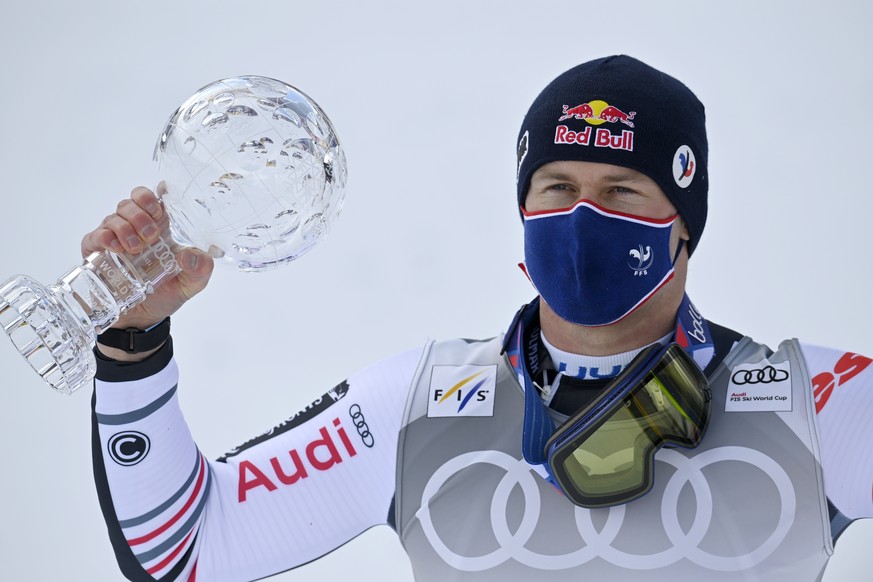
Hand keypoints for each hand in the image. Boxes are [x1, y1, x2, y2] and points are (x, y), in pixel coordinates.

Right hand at [81, 186, 214, 333]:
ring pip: (116, 214)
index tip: (161, 207)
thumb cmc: (165, 294)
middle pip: (135, 199)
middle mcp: (138, 227)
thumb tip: (191, 255)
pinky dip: (105, 237)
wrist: (140, 319)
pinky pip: (96, 234)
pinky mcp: (97, 250)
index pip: (157, 198)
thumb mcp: (191, 283)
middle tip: (152, 235)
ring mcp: (116, 236)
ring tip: (135, 248)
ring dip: (126, 227)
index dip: (158, 194)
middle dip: (143, 212)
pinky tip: (115, 248)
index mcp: (163, 227)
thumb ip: (201, 269)